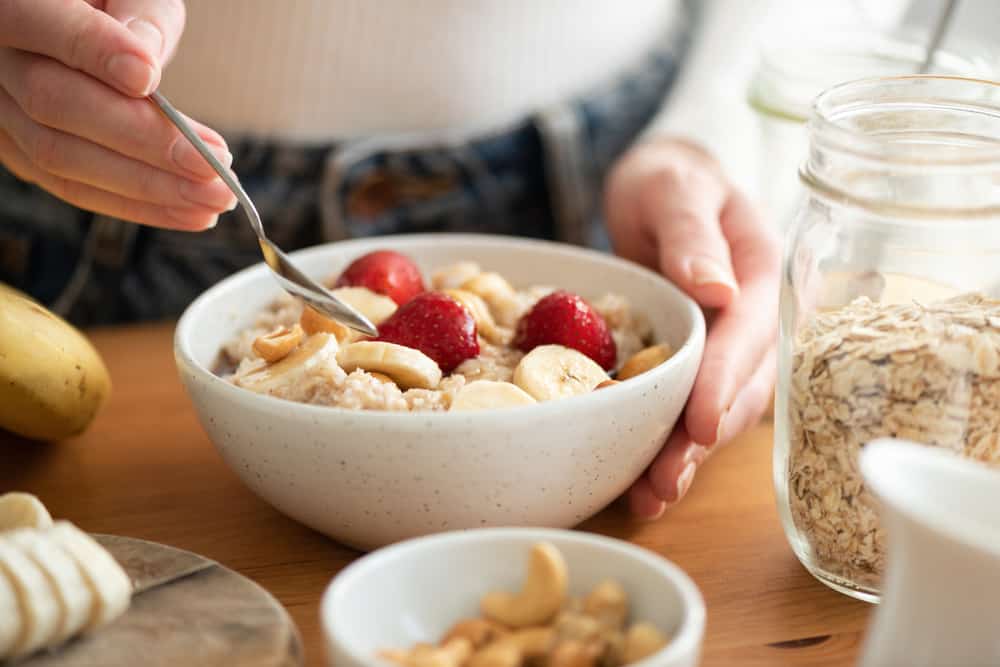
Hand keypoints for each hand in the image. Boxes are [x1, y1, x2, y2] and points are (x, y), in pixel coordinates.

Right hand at [0, 0, 234, 229]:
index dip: (94, 52)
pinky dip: (136, 204)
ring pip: (62, 157)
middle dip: (143, 141)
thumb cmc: (117, 5)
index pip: (41, 23)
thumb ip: (141, 14)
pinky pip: (74, 188)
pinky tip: (191, 211)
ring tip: (215, 196)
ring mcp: (3, 112)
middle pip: (54, 105)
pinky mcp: (24, 153)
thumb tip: (144, 64)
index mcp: (14, 3)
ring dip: (148, 186)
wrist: (88, 23)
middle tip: (213, 164)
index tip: (148, 78)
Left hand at [604, 137, 779, 517]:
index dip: (726, 379)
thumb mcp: (674, 186)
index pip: (749, 332)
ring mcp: (730, 346)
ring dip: (688, 456)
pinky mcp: (702, 363)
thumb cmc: (670, 178)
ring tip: (650, 497)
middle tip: (664, 481)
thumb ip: (693, 231)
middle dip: (703, 438)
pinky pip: (691, 406)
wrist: (663, 186)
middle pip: (740, 386)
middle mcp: (754, 318)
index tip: (701, 422)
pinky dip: (670, 443)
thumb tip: (717, 286)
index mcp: (760, 272)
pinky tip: (642, 480)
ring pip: (720, 409)